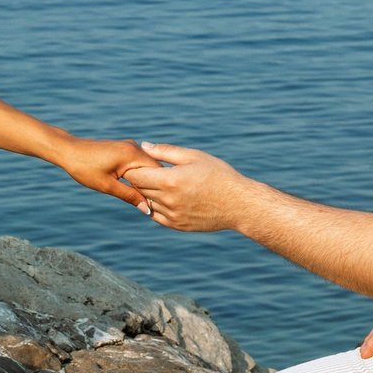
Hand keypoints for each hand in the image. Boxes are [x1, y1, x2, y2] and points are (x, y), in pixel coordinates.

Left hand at [58, 136, 156, 212]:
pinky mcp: (124, 149)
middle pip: (154, 169)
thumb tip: (146, 209)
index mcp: (132, 154)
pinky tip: (136, 187)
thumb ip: (129, 196)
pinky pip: (139, 163)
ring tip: (146, 197)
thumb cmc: (84, 168)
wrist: (68, 150)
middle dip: (155, 185)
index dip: (160, 188)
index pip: (158, 172)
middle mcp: (134, 147)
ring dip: (147, 181)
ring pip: (147, 166)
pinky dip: (140, 175)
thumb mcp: (107, 186)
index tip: (160, 203)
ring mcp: (130, 146)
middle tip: (154, 203)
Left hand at [126, 142, 248, 232]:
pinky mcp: (177, 226)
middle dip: (141, 179)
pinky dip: (157, 207)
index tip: (141, 163)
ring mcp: (172, 216)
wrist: (238, 204)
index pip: (135, 176)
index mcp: (170, 181)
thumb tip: (144, 146)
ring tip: (164, 184)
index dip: (134, 168)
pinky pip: (156, 216)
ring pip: (147, 203)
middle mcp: (168, 200)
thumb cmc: (219, 175)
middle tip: (151, 171)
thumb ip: (166, 151)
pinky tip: (169, 197)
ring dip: (149, 194)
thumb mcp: (194, 156)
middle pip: (139, 189)